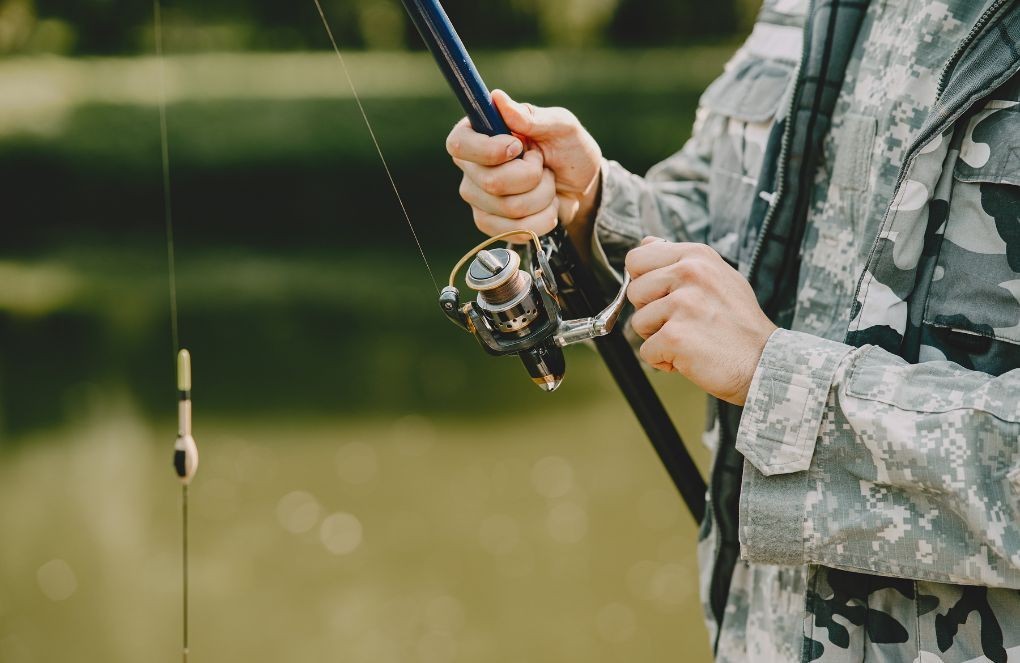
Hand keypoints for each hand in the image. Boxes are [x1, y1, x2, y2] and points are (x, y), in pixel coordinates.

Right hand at [445, 90, 601, 238]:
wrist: (581, 187)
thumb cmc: (569, 149)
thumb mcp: (560, 126)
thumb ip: (530, 116)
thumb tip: (497, 99)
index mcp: (479, 133)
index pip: (459, 144)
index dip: (489, 151)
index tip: (517, 147)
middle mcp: (471, 166)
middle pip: (492, 182)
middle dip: (532, 176)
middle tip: (543, 165)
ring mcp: (477, 197)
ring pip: (509, 208)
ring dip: (542, 197)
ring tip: (548, 184)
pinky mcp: (489, 223)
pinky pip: (514, 229)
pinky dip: (542, 219)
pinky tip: (545, 206)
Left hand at [625, 238, 777, 404]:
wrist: (765, 362)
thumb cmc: (739, 325)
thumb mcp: (718, 276)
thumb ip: (680, 260)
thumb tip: (646, 243)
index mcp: (696, 256)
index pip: (637, 257)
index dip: (643, 281)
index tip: (662, 296)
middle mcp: (689, 273)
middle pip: (634, 291)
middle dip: (650, 312)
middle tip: (682, 322)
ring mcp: (682, 304)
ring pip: (638, 322)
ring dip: (658, 338)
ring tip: (691, 338)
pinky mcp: (675, 336)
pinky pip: (646, 351)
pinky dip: (663, 360)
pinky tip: (690, 356)